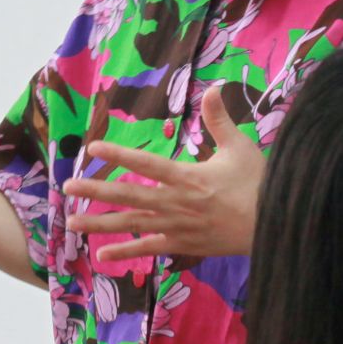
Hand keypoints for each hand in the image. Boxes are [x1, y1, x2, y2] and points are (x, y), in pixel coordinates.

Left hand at [61, 86, 264, 262]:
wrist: (274, 227)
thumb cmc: (258, 184)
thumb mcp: (240, 148)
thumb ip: (220, 120)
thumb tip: (213, 88)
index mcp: (188, 177)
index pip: (146, 164)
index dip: (119, 155)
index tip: (94, 147)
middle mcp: (176, 202)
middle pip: (129, 196)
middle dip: (97, 189)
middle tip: (69, 185)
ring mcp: (177, 227)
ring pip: (132, 224)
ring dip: (101, 223)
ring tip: (73, 221)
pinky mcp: (182, 245)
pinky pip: (149, 249)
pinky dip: (126, 253)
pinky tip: (102, 255)